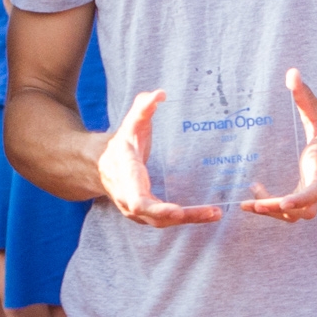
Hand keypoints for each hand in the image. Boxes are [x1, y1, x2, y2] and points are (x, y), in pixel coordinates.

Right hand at [95, 89, 222, 227]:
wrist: (101, 167)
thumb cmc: (121, 144)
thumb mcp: (130, 124)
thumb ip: (143, 108)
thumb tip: (159, 93)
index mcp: (126, 178)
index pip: (138, 200)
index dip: (156, 208)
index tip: (177, 211)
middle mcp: (129, 199)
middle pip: (154, 217)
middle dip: (182, 216)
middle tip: (210, 211)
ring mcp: (137, 211)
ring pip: (162, 222)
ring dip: (191, 219)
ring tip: (215, 213)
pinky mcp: (146, 215)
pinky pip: (166, 221)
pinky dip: (188, 218)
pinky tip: (209, 214)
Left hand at [241, 69, 316, 221]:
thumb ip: (304, 96)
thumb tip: (291, 72)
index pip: (313, 191)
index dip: (298, 199)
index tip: (282, 202)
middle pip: (300, 212)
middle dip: (275, 211)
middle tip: (250, 203)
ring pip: (297, 217)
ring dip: (273, 214)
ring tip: (250, 203)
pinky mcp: (315, 198)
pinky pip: (296, 212)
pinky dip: (277, 210)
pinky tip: (260, 197)